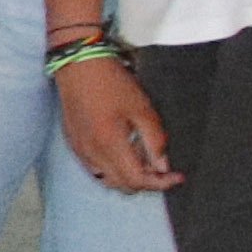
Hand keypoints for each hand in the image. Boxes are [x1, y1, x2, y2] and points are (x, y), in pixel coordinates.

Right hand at [54, 52, 176, 194]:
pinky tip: (122, 154)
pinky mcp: (74, 144)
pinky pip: (95, 169)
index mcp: (111, 144)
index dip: (160, 183)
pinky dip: (112, 170)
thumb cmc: (112, 83)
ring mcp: (81, 150)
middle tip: (161, 167)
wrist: (79, 66)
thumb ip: (155, 141)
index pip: (138, 180)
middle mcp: (93, 153)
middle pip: (123, 185)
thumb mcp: (143, 109)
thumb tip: (162, 165)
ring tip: (142, 160)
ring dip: (127, 177)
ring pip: (107, 180)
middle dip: (145, 181)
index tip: (176, 176)